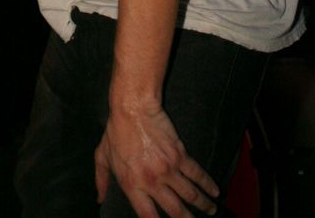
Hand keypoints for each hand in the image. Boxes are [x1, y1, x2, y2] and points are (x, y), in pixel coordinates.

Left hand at [95, 106, 218, 216]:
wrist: (133, 108)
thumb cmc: (116, 130)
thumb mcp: (103, 156)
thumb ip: (101, 179)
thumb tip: (99, 198)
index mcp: (132, 185)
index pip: (148, 216)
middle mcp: (152, 182)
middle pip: (175, 211)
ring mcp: (168, 170)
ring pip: (190, 195)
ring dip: (203, 205)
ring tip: (211, 210)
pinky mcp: (180, 156)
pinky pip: (197, 174)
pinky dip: (208, 184)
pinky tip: (214, 191)